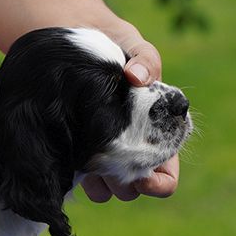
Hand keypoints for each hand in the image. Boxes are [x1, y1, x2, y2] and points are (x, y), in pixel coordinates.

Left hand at [81, 28, 179, 202]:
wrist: (71, 43)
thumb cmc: (111, 44)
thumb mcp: (132, 44)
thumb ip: (145, 59)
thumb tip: (137, 77)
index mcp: (154, 134)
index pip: (165, 176)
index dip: (158, 184)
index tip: (143, 178)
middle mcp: (128, 151)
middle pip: (134, 190)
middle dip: (125, 184)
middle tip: (110, 167)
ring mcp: (100, 156)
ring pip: (107, 191)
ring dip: (100, 184)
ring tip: (89, 163)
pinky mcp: (74, 155)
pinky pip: (78, 182)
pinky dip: (77, 178)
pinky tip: (70, 161)